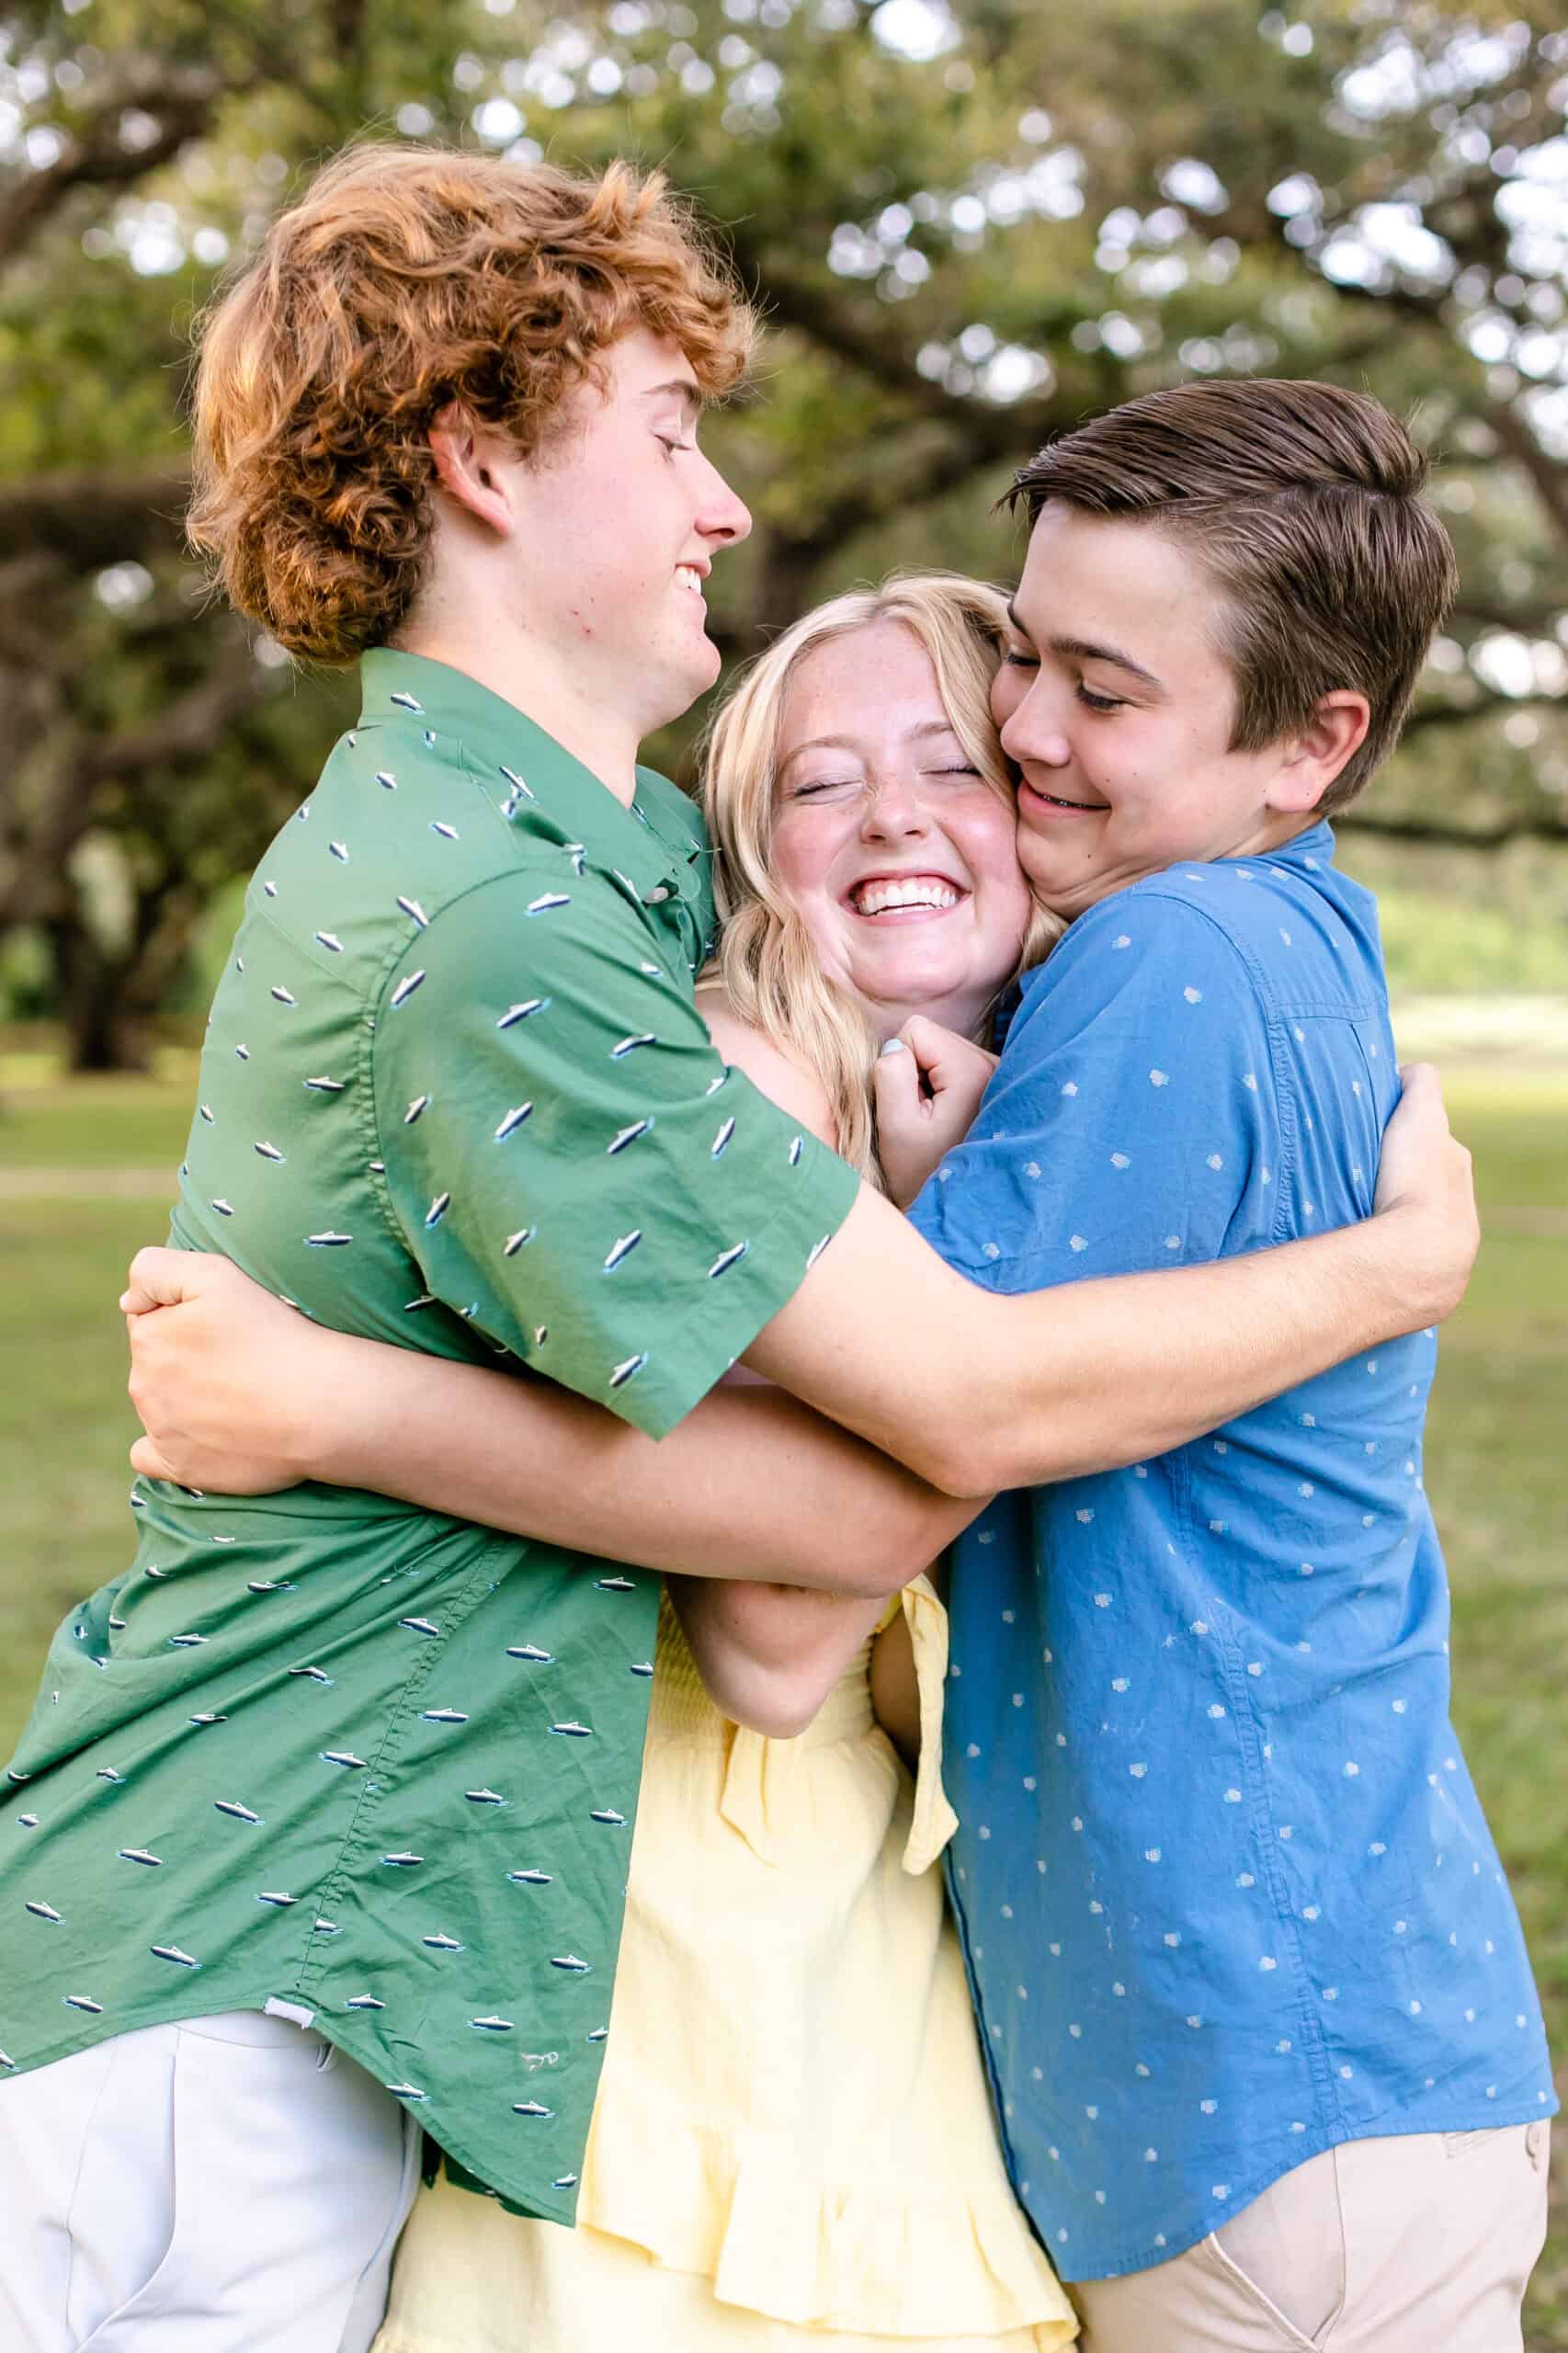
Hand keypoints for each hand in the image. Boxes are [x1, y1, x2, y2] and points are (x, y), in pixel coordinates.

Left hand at [122, 1247, 345, 1491]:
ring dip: (186, 1396)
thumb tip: (126, 1302)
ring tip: (241, 1394)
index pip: (151, 1319)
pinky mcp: (182, 1467)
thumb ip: (153, 1271)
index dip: (187, 1316)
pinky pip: (149, 1457)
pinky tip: (195, 1438)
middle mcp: (144, 1386)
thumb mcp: (213, 1275)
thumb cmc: (273, 1335)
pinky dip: (164, 1446)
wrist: (319, 1405)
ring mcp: (161, 1430)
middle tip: (240, 1358)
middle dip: (186, 1356)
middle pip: (156, 1362)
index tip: (225, 1325)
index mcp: (148, 1337)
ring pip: (159, 1404)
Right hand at [872, 1016, 997, 1209]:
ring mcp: (1002, 1073)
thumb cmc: (922, 1173)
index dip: (899, 1062)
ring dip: (929, 1079)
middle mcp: (996, 1064)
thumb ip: (890, 1076)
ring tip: (936, 1120)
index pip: (916, 1029)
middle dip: (916, 1070)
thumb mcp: (896, 1128)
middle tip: (923, 1116)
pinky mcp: (999, 1082)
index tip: (910, 1104)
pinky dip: (944, 1086)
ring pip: (943, 1050)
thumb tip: (894, 1045)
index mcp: (974, 1071)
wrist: (958, 1207)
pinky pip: (956, 1064)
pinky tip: (949, 1118)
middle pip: (933, 1037)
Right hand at [1370, 1063, 1478, 1325]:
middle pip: (1425, 1189)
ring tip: (1357, 1223)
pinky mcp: (1428, 1293)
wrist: (1416, 1259)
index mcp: (1457, 1171)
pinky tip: (1362, 1257)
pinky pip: (1401, 1268)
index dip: (1404, 1138)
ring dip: (1390, 1226)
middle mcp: (1462, 1214)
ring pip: (1413, 1231)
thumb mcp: (1419, 1117)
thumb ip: (1419, 1083)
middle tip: (1360, 1183)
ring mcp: (1447, 1257)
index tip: (1375, 1142)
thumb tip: (1408, 1072)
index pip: (1433, 1145)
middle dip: (1399, 1185)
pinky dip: (1385, 1259)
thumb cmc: (1416, 1183)